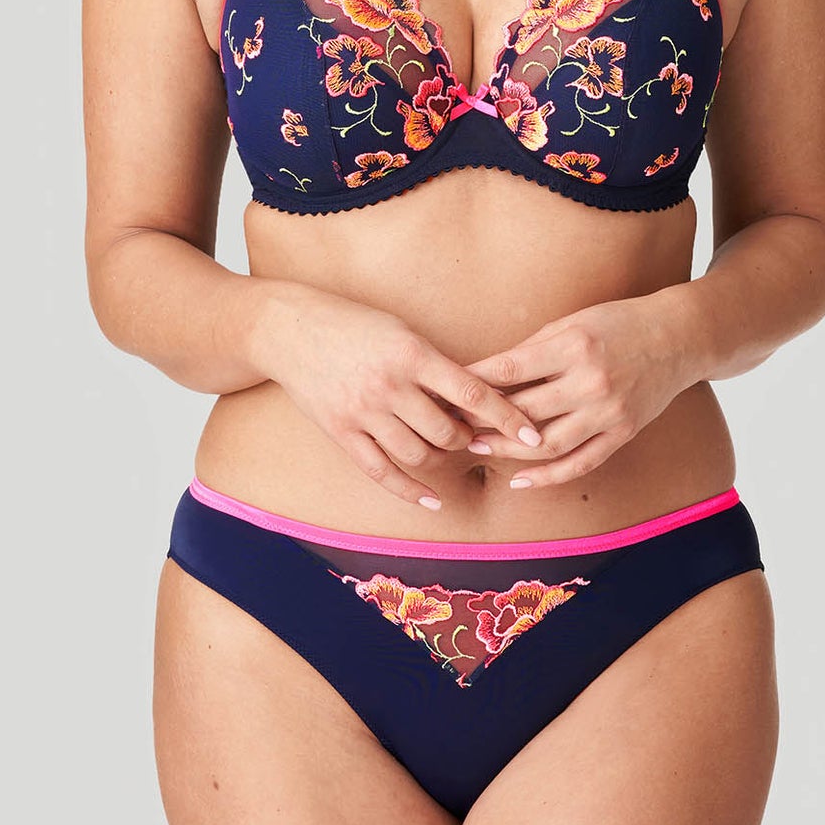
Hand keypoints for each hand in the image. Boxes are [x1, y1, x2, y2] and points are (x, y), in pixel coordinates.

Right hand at [254, 284, 544, 509]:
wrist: (289, 329)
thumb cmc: (353, 324)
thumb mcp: (401, 331)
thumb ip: (436, 364)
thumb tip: (480, 394)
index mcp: (412, 354)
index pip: (472, 393)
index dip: (508, 416)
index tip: (534, 435)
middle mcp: (389, 386)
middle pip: (448, 431)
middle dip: (469, 437)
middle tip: (476, 434)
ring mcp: (363, 412)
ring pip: (419, 453)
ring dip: (442, 456)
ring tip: (448, 446)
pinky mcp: (341, 432)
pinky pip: (382, 472)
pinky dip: (411, 490)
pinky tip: (433, 499)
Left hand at [460, 295, 691, 487]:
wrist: (680, 337)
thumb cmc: (619, 323)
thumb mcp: (573, 322)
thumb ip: (533, 350)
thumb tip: (485, 375)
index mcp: (573, 347)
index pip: (510, 371)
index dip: (473, 385)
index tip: (446, 392)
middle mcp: (591, 382)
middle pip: (524, 412)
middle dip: (482, 420)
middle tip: (450, 425)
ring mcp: (609, 413)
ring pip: (547, 445)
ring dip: (508, 451)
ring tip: (478, 448)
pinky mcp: (623, 433)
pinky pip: (580, 463)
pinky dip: (548, 476)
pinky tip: (520, 480)